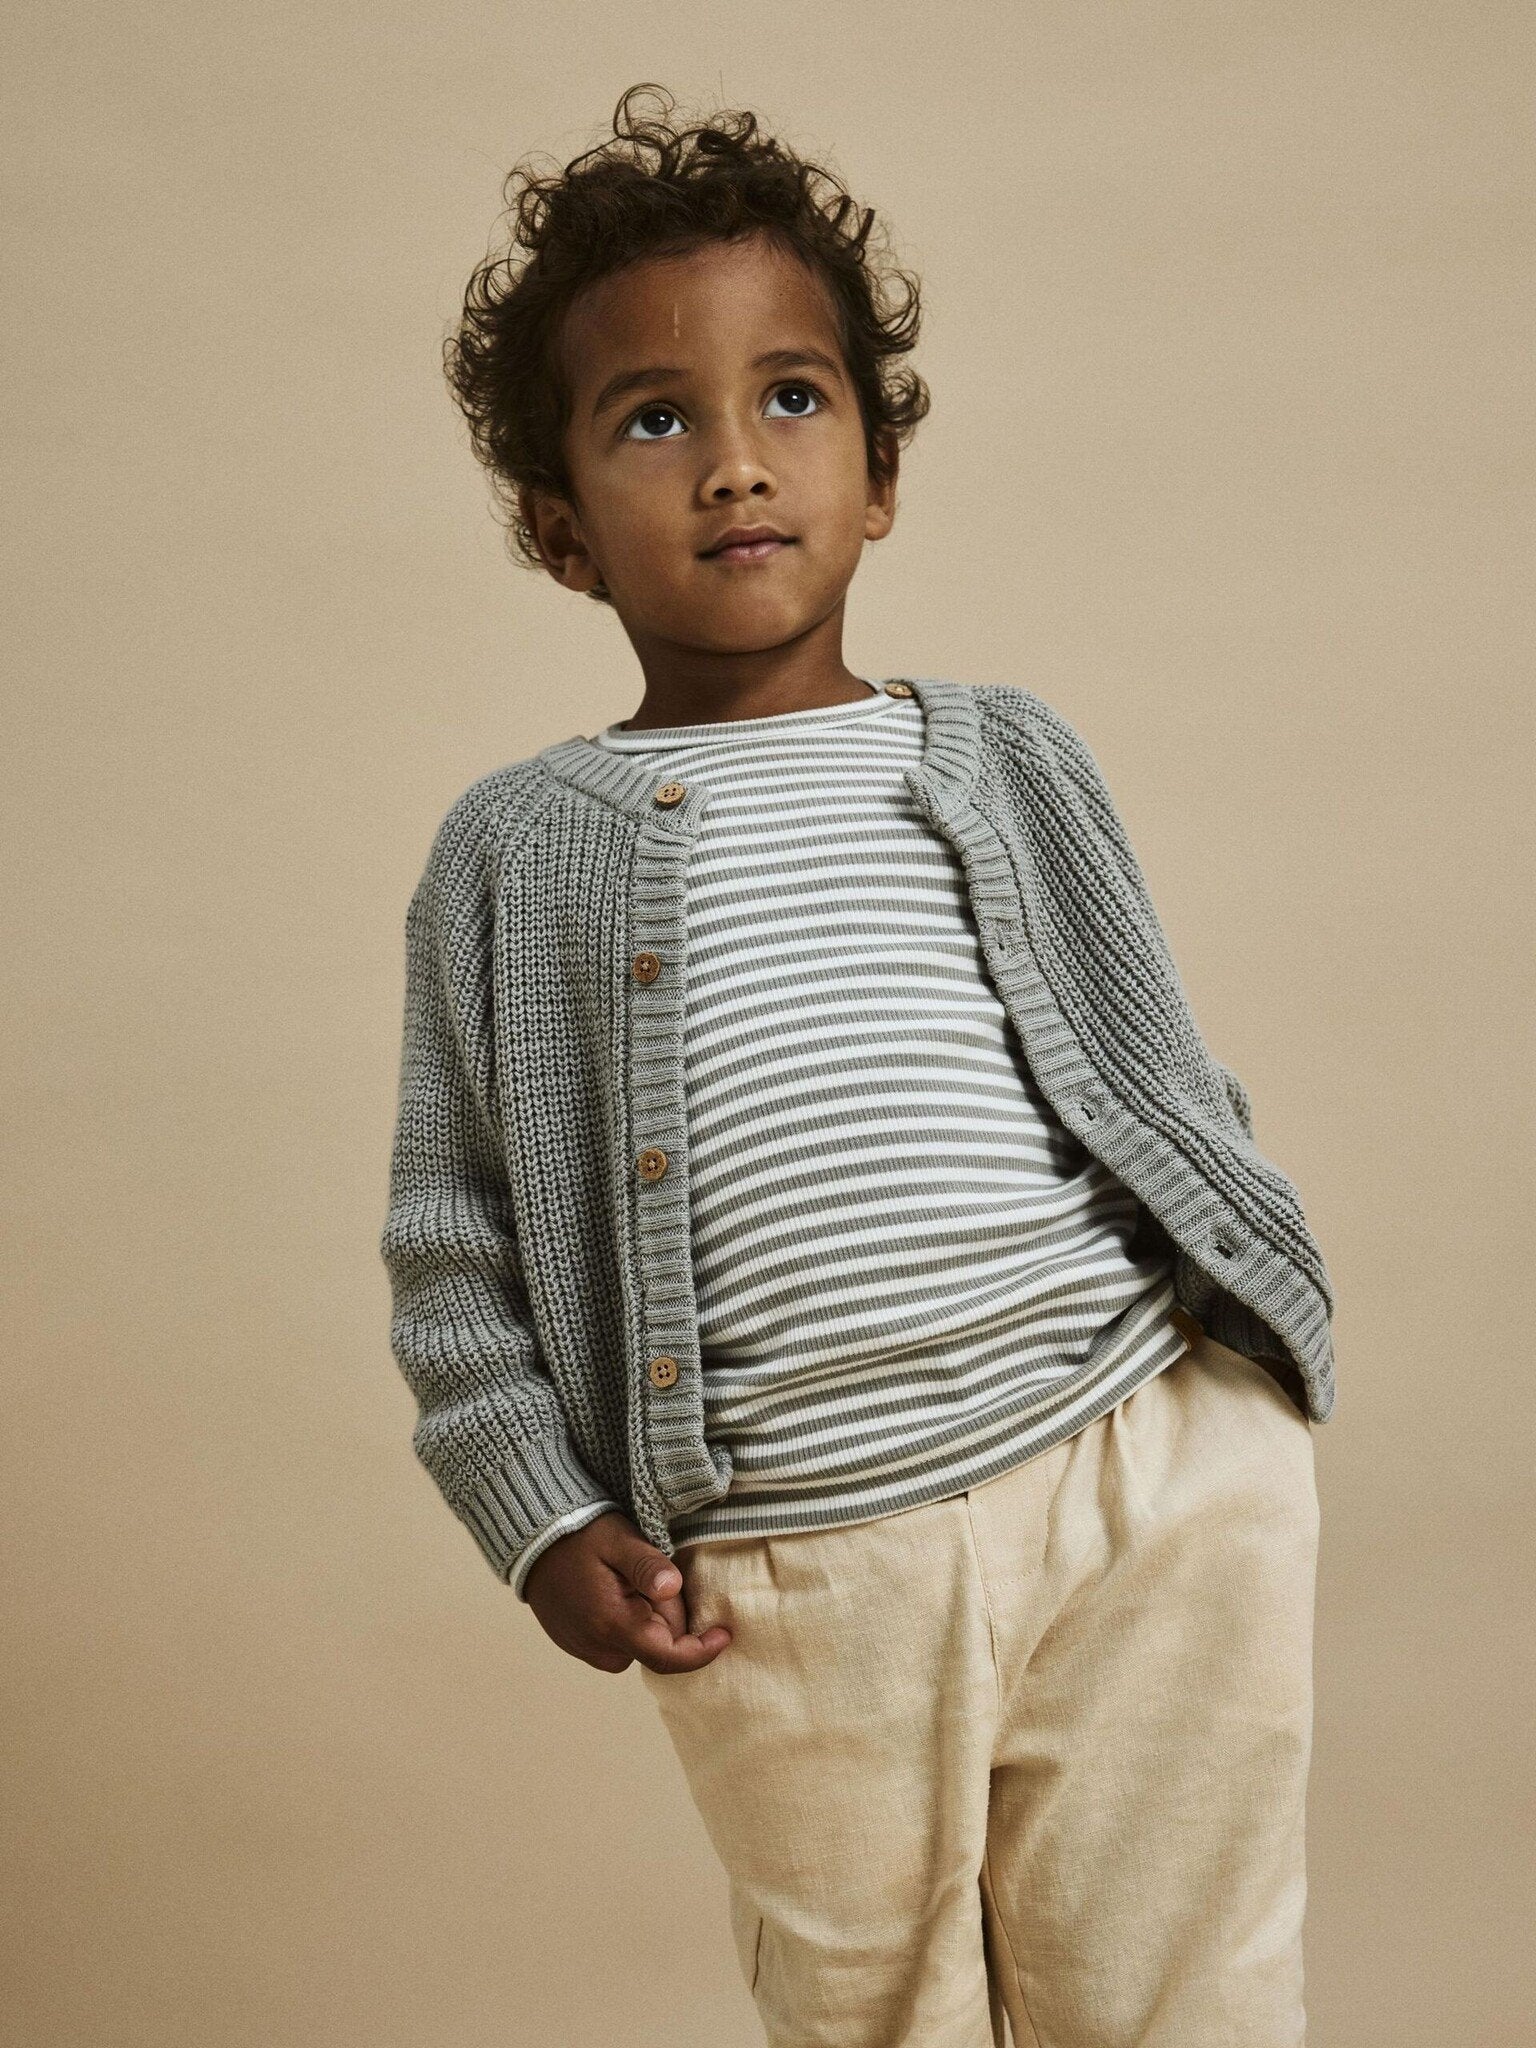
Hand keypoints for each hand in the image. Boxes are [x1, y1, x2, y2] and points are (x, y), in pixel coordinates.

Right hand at [523, 1510, 732, 1674]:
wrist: (532, 1540)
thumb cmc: (581, 1535)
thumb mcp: (618, 1539)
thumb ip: (647, 1565)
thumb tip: (673, 1588)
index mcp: (612, 1625)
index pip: (668, 1657)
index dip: (702, 1651)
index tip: (726, 1633)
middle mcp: (598, 1648)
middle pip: (657, 1646)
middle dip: (669, 1615)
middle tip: (653, 1573)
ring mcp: (585, 1650)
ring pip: (639, 1644)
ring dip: (647, 1617)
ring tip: (628, 1578)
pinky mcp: (578, 1645)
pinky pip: (618, 1641)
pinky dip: (628, 1620)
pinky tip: (615, 1589)